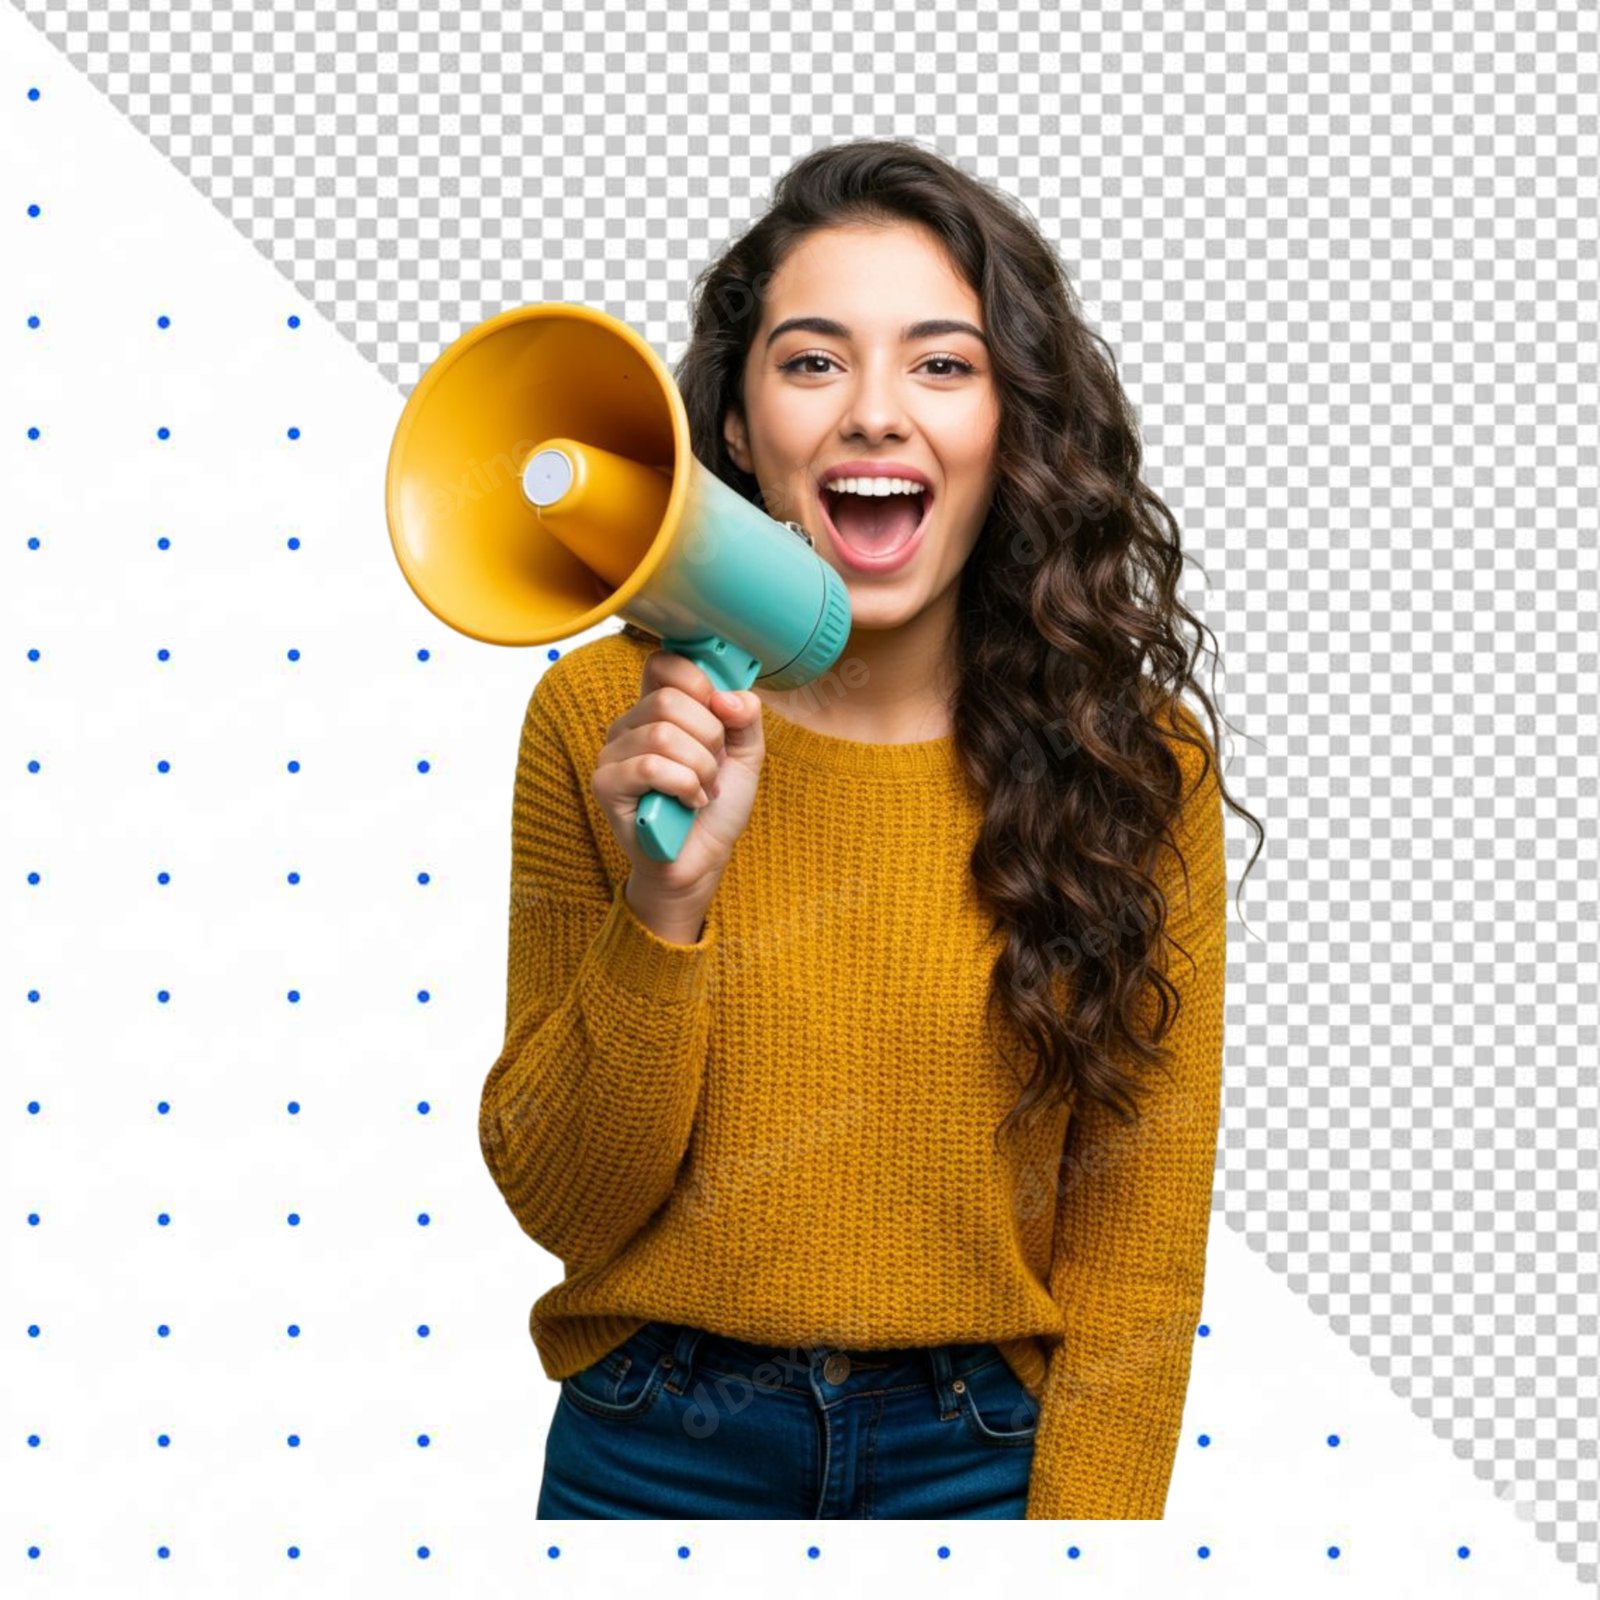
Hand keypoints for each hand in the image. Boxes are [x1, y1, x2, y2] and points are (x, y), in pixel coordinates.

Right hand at [591, 649, 766, 909]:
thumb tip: (728, 696)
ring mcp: (613, 754)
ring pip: (663, 735)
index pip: (663, 663)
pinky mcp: (607, 785)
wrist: (702, 860)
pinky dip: (684, 786)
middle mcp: (630, 725)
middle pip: (670, 700)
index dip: (698, 682)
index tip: (719, 715)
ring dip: (700, 768)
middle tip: (713, 767)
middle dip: (709, 738)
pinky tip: (689, 802)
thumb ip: (746, 717)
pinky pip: (650, 767)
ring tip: (703, 790)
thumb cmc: (716, 806)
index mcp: (657, 708)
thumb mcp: (747, 754)